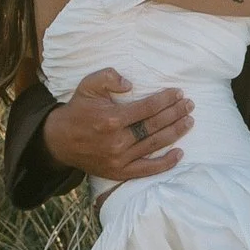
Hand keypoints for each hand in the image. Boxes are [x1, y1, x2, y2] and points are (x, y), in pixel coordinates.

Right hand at [43, 71, 192, 184]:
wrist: (60, 141)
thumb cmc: (78, 110)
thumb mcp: (88, 86)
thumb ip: (108, 77)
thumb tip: (130, 84)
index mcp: (112, 118)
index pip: (148, 108)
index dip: (166, 100)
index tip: (178, 93)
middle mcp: (118, 140)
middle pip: (155, 125)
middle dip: (175, 113)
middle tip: (190, 105)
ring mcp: (119, 159)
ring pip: (155, 144)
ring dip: (175, 132)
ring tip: (189, 121)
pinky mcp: (119, 172)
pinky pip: (147, 170)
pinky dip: (165, 163)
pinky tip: (179, 153)